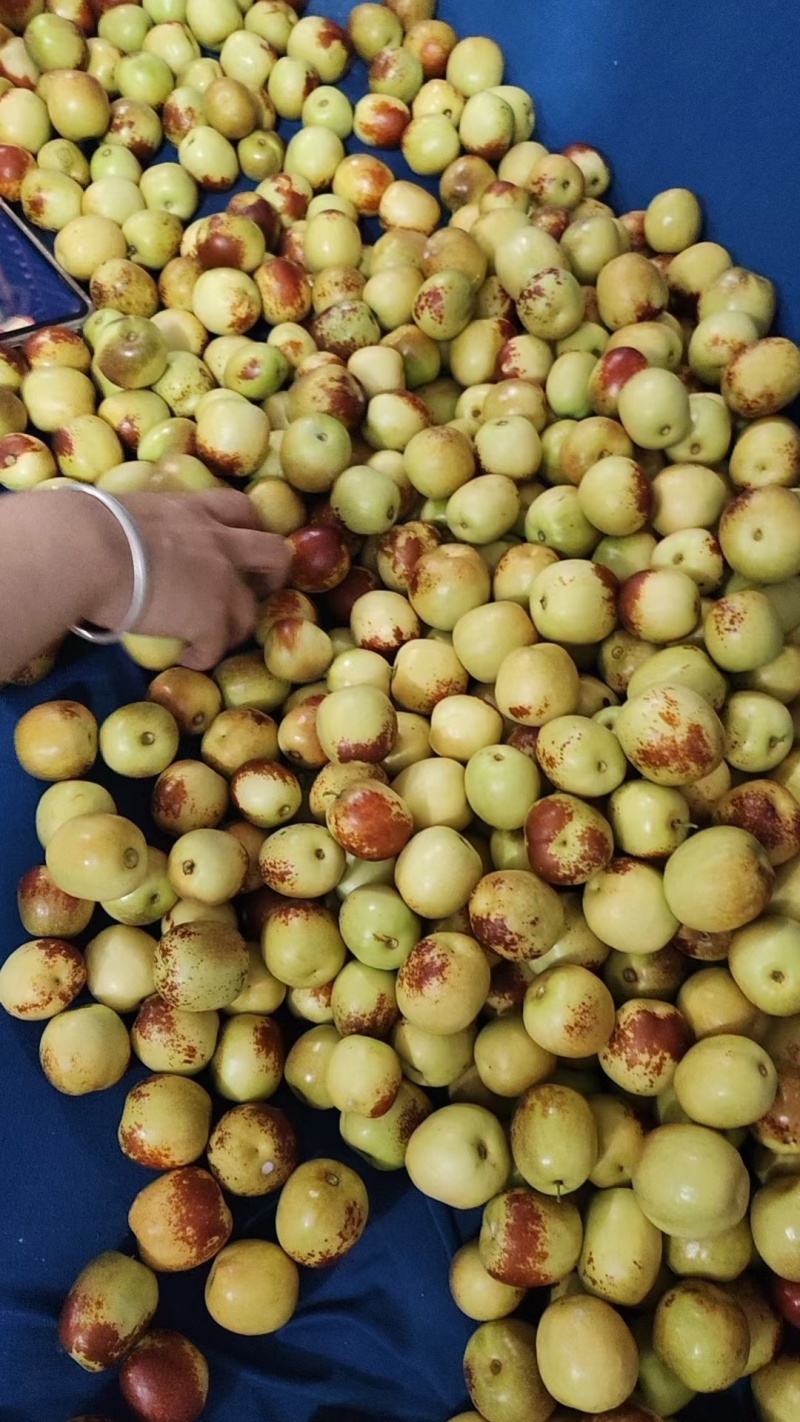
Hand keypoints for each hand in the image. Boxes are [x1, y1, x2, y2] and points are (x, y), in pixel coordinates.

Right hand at [85, 489, 292, 669]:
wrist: (89, 551)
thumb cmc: (89, 526)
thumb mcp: (127, 511)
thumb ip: (142, 524)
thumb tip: (121, 538)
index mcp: (195, 510)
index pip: (240, 509)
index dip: (248, 529)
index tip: (238, 544)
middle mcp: (219, 542)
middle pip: (273, 554)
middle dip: (271, 576)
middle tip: (252, 592)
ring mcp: (221, 583)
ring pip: (250, 611)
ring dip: (234, 626)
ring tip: (212, 637)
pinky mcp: (210, 620)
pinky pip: (218, 647)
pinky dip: (204, 656)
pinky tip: (188, 658)